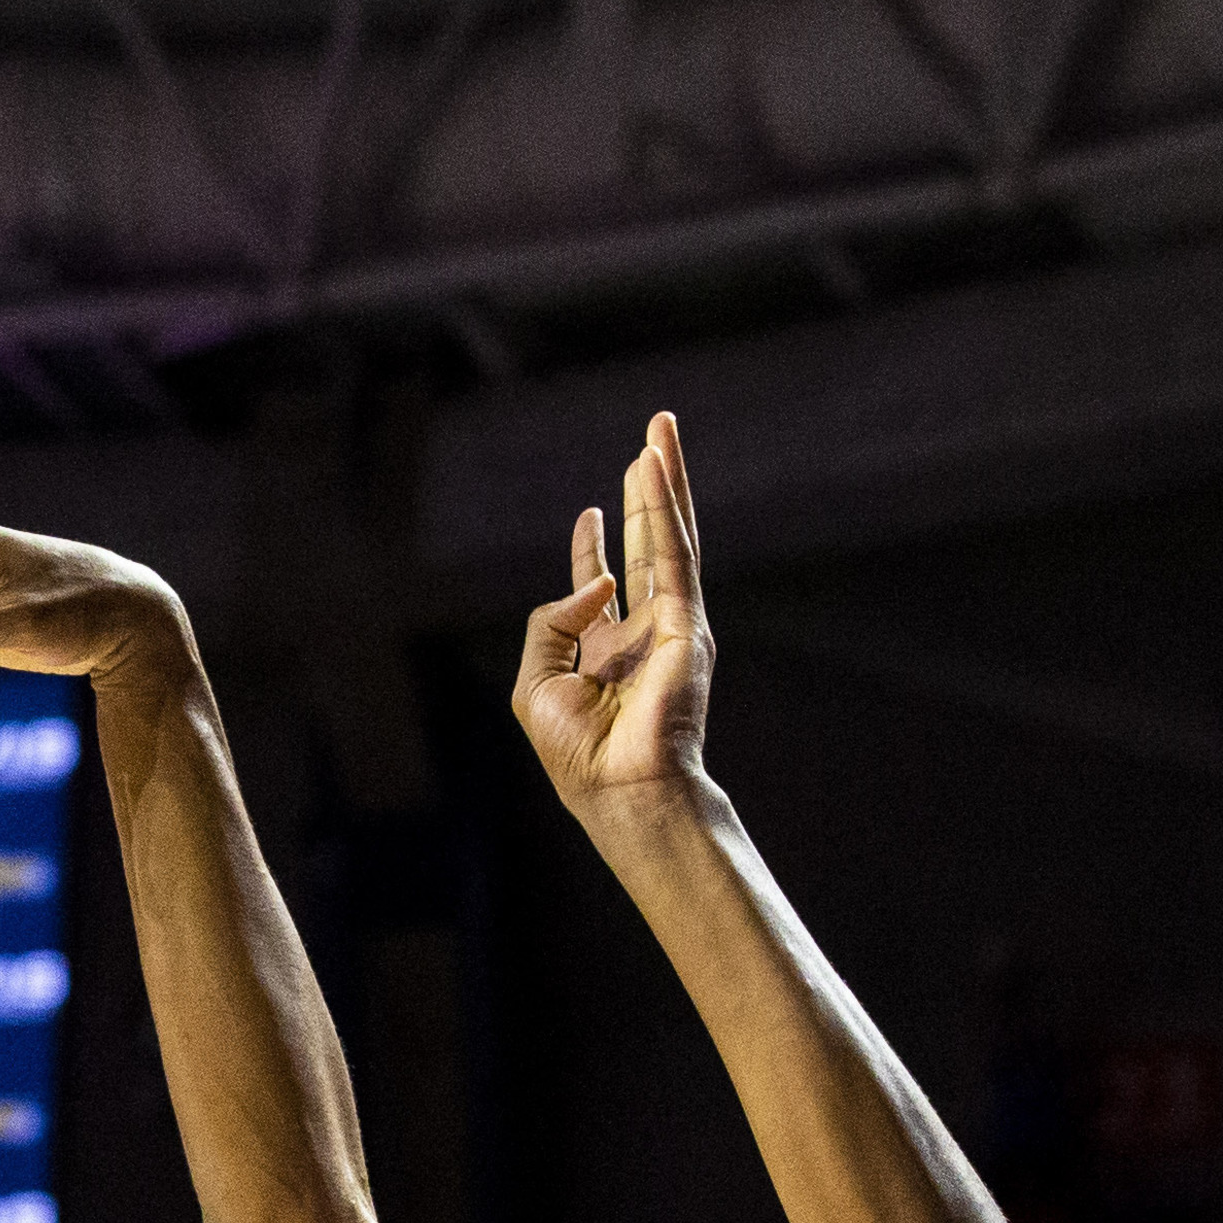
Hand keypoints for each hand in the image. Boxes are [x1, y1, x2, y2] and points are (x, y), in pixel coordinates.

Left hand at [512, 408, 718, 820]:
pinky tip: (657, 466)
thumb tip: (595, 581)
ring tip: (660, 431)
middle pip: (644, 547)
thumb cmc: (578, 755)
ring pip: (668, 537)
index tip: (589, 513)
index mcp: (603, 653)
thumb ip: (551, 623)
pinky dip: (665, 507)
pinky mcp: (686, 622)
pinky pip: (672, 552)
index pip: (601, 586)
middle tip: (649, 441)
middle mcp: (641, 633)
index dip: (592, 547)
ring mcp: (669, 625)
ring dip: (665, 483)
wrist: (622, 790)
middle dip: (645, 495)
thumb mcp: (536, 682)